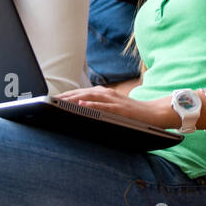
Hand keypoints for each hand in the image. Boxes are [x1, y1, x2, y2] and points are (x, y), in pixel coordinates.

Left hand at [57, 86, 176, 128]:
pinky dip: (92, 104)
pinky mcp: (121, 108)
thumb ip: (98, 108)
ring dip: (74, 98)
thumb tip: (80, 111)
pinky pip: (104, 106)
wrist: (155, 113)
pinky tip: (81, 104)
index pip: (80, 92)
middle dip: (65, 96)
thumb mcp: (113, 108)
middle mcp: (107, 94)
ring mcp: (114, 100)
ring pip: (90, 97)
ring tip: (60, 101)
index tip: (51, 99)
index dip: (65, 95)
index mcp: (104, 94)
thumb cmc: (132, 113)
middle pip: (82, 92)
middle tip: (50, 100)